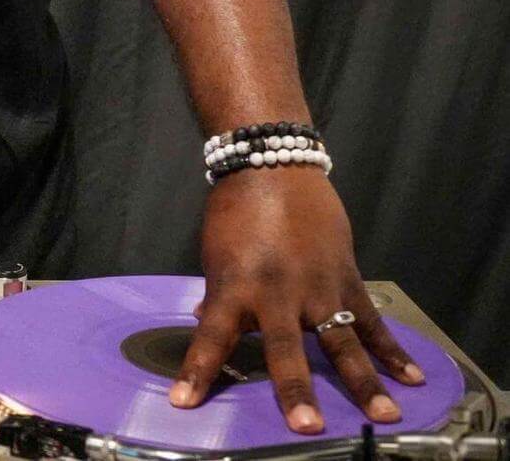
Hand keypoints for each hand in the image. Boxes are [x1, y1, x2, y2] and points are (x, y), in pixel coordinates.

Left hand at [174, 166, 423, 432]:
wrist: (272, 167)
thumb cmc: (235, 212)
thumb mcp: (217, 256)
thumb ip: (220, 295)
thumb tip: (207, 321)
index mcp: (235, 287)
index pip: (211, 337)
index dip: (198, 371)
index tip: (184, 403)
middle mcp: (277, 293)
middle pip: (286, 350)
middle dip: (295, 389)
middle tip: (306, 426)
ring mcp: (317, 287)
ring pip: (342, 342)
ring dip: (363, 382)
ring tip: (383, 415)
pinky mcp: (346, 277)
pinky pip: (371, 319)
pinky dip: (391, 350)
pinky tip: (409, 377)